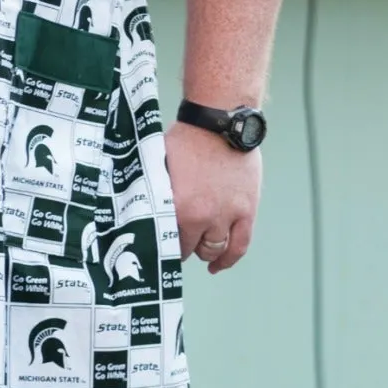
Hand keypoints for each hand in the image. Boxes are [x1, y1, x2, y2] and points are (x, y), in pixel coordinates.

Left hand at [165, 124, 259, 273]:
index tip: (159, 246)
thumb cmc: (187, 139)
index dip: (163, 245)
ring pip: (215, 248)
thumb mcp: (161, 167)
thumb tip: (140, 209)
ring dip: (205, 251)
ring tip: (198, 249)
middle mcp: (203, 216)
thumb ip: (156, 193)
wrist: (221, 122)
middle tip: (178, 243)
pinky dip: (229, 259)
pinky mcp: (247, 210)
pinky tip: (217, 265)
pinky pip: (240, 245)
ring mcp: (228, 215)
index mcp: (179, 206)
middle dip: (183, 247)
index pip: (168, 241)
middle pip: (190, 248)